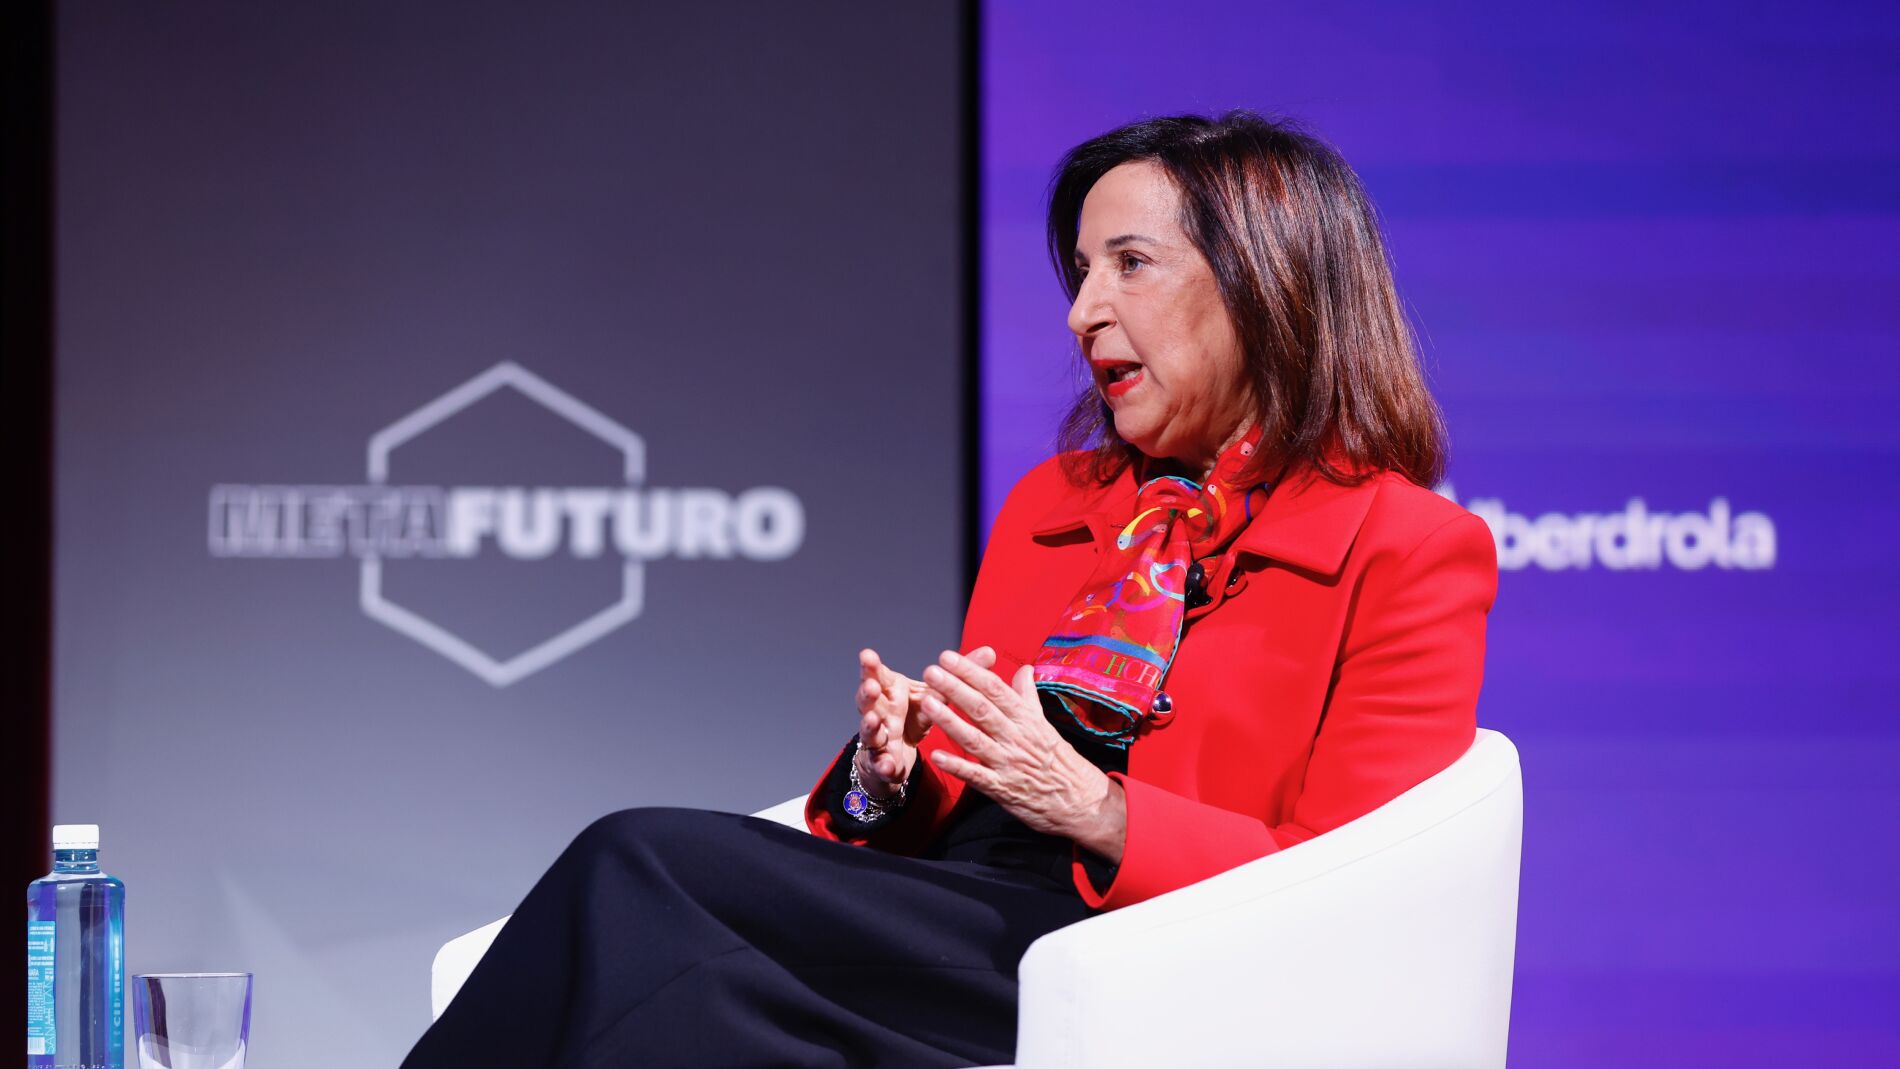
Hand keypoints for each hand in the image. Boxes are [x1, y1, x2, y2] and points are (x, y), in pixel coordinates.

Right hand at [854, 645, 996, 798]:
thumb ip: (958, 674)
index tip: (868, 654)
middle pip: (868, 699)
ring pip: (870, 730)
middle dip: (867, 691)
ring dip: (870, 726)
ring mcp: (877, 736)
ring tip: (873, 720)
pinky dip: (883, 763)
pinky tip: (888, 765)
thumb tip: (990, 652)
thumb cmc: (914, 714)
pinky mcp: (881, 760)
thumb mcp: (934, 694)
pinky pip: (880, 762)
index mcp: (890, 691)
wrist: (895, 753)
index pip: (878, 674)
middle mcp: (879, 711)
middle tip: (871, 684)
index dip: (872, 666)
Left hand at [918, 649, 1126, 861]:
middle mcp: (1016, 737)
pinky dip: (957, 766)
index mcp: (1026, 718)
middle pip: (982, 709)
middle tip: (931, 671)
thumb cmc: (1060, 760)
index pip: (996, 689)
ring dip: (950, 721)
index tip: (949, 657)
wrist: (1081, 801)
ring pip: (975, 738)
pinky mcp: (1003, 789)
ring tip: (928, 703)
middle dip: (955, 689)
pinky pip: (977, 776)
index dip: (971, 672)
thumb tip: (1024, 668)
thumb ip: (1029, 696)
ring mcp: (1008, 763)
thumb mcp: (1046, 724)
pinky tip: (936, 755)